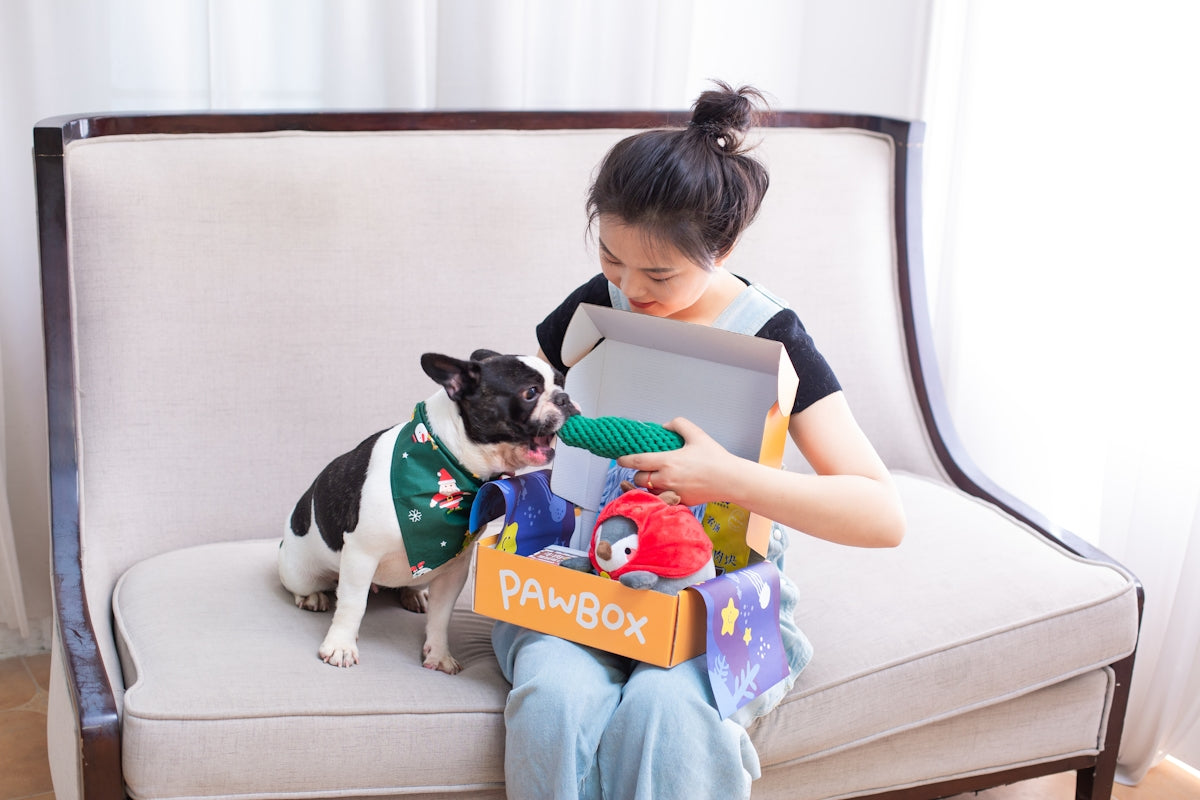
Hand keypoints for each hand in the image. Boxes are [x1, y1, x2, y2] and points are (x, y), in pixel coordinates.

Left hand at [615, 417, 737, 506]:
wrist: (730, 480)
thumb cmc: (715, 457)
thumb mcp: (697, 434)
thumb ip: (679, 424)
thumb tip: (664, 426)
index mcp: (668, 462)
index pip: (638, 462)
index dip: (625, 460)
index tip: (619, 459)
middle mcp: (667, 479)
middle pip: (640, 479)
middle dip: (638, 474)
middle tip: (644, 468)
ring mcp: (673, 493)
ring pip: (649, 491)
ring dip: (648, 485)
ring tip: (655, 478)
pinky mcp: (681, 502)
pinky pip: (662, 499)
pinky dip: (660, 494)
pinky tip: (667, 487)